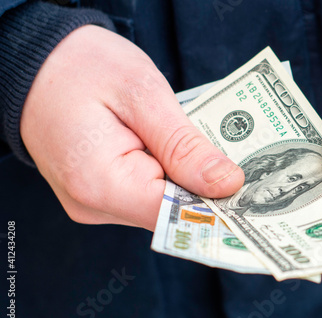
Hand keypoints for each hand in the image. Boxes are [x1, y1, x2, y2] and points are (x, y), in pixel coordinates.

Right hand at [20, 25, 243, 230]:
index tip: (249, 187)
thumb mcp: (142, 95)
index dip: (217, 204)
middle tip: (230, 153)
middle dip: (204, 186)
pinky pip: (146, 193)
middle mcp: (95, 205)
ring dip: (185, 177)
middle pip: (172, 212)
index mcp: (100, 184)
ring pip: (162, 204)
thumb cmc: (83, 67)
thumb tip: (228, 184)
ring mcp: (95, 202)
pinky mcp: (101, 193)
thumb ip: (184, 146)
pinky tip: (169, 145)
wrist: (38, 62)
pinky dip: (166, 173)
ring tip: (190, 140)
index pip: (177, 216)